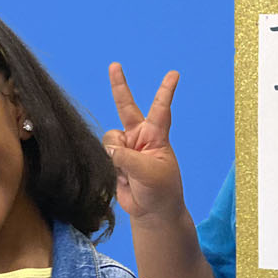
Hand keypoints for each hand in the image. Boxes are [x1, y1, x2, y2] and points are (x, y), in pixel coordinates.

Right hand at [101, 63, 184, 219]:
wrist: (152, 212)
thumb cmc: (160, 191)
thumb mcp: (149, 173)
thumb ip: (126, 157)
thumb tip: (108, 147)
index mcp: (157, 137)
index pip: (161, 109)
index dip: (166, 91)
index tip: (174, 73)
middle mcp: (140, 137)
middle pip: (126, 107)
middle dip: (119, 86)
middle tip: (114, 65)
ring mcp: (126, 148)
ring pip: (110, 137)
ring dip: (114, 152)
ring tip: (126, 170)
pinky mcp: (114, 160)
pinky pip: (103, 152)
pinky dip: (108, 163)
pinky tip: (120, 176)